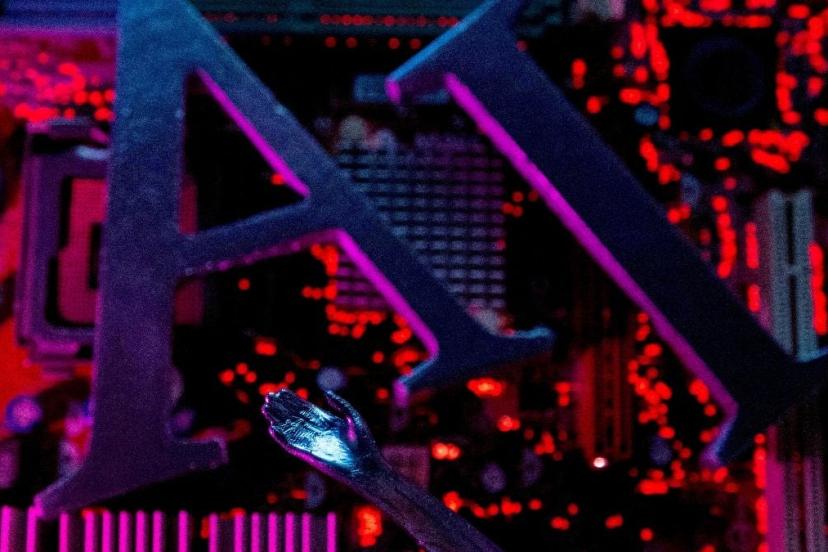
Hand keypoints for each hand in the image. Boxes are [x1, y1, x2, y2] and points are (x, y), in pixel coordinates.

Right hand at [262, 389, 384, 482]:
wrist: (367, 467)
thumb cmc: (365, 444)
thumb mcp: (353, 418)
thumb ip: (340, 404)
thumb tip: (325, 392)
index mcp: (328, 423)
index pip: (306, 409)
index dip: (293, 400)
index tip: (281, 391)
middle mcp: (318, 433)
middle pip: (296, 417)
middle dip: (282, 408)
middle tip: (268, 397)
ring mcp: (314, 444)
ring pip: (291, 430)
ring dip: (278, 420)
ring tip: (265, 409)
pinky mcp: (311, 456)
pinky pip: (293, 446)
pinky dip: (283, 438)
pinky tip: (273, 429)